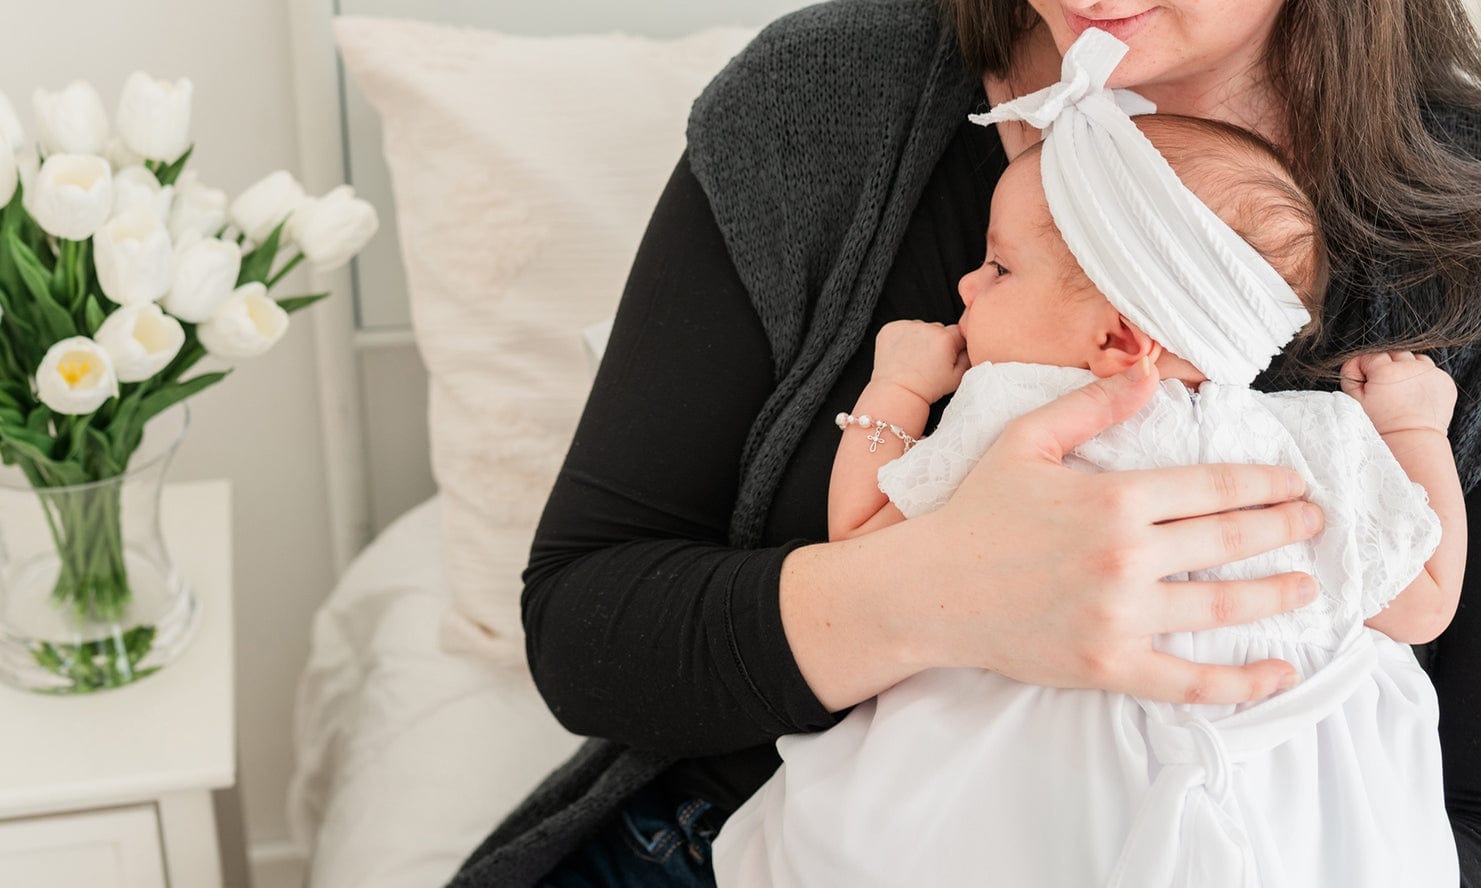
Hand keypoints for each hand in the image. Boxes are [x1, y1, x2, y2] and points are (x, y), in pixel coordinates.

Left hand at [871, 320, 969, 404]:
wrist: (898, 393)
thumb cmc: (926, 388)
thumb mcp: (957, 377)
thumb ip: (968, 357)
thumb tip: (970, 345)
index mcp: (945, 337)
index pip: (957, 332)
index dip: (954, 345)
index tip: (947, 356)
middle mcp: (926, 327)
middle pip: (937, 329)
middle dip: (936, 341)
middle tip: (930, 360)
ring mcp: (905, 327)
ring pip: (920, 328)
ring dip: (919, 338)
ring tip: (914, 358)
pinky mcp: (889, 329)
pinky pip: (902, 328)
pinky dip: (902, 338)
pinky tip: (902, 354)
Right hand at [897, 359, 1321, 703]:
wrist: (929, 590)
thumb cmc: (975, 513)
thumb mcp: (1025, 441)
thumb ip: (1091, 406)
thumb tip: (1151, 376)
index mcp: (1113, 498)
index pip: (1213, 486)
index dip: (1265, 484)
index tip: (1294, 483)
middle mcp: (1126, 556)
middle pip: (1231, 541)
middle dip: (1285, 529)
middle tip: (1315, 524)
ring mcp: (1121, 616)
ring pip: (1223, 607)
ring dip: (1277, 594)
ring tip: (1306, 583)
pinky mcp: (1109, 665)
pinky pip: (1190, 681)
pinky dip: (1241, 682)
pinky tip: (1279, 671)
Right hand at [1340, 351, 1455, 435]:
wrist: (1412, 441)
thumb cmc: (1380, 425)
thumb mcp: (1354, 401)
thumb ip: (1350, 374)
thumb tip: (1355, 361)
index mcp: (1386, 371)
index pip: (1370, 356)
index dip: (1366, 370)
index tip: (1368, 385)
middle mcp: (1410, 367)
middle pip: (1393, 354)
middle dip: (1387, 367)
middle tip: (1385, 390)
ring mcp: (1430, 373)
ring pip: (1414, 359)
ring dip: (1406, 369)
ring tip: (1402, 391)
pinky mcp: (1444, 381)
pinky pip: (1430, 370)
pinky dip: (1422, 379)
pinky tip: (1415, 395)